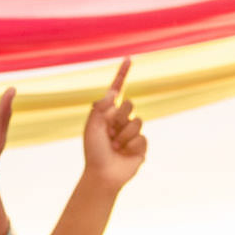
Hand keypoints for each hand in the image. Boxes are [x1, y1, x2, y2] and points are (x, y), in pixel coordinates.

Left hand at [81, 60, 146, 191]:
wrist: (103, 175)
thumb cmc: (94, 152)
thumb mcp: (92, 126)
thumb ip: (100, 108)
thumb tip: (113, 91)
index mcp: (107, 114)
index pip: (117, 90)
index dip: (122, 75)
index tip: (129, 59)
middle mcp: (120, 120)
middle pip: (129, 104)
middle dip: (119, 118)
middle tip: (110, 134)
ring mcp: (132, 132)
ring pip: (137, 121)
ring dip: (124, 136)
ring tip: (115, 147)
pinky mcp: (141, 145)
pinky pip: (142, 137)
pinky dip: (131, 146)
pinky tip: (124, 154)